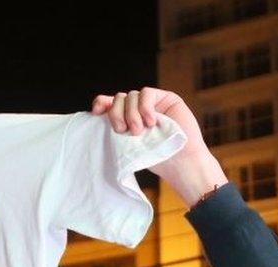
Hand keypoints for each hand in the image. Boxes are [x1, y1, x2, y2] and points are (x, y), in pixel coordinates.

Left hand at [92, 87, 224, 204]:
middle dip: (116, 114)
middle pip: (118, 99)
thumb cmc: (157, 158)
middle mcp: (140, 109)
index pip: (110, 103)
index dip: (101, 103)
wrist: (181, 162)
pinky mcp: (167, 98)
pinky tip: (151, 121)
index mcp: (129, 119)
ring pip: (130, 95)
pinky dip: (145, 107)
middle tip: (124, 131)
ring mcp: (154, 103)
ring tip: (140, 131)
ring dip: (131, 114)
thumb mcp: (129, 145)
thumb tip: (97, 113)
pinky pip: (146, 94)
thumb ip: (117, 129)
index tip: (96, 112)